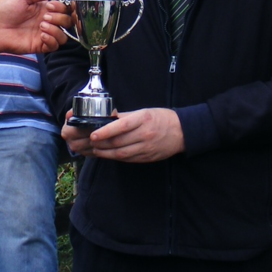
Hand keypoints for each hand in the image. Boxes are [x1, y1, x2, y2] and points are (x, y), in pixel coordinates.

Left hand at [0, 0, 71, 54]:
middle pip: (68, 22)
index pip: (64, 9)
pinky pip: (55, 46)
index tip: (48, 5)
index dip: (61, 7)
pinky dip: (52, 39)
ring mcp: (44, 34)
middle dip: (59, 18)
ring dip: (56, 30)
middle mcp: (47, 22)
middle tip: (44, 17)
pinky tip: (41, 35)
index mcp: (45, 9)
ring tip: (42, 26)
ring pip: (64, 36)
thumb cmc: (6, 10)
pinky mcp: (40, 45)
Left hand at [65, 108, 184, 162]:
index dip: (105, 132)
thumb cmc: (161, 118)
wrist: (182, 132)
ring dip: (105, 153)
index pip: (121, 126)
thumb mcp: (143, 112)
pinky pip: (128, 159)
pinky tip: (107, 154)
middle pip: (118, 142)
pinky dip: (115, 157)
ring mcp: (146, 148)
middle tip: (89, 143)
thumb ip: (125, 116)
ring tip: (95, 150)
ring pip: (121, 153)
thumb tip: (106, 118)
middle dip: (100, 144)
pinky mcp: (147, 158)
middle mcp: (145, 134)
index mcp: (143, 119)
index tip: (93, 135)